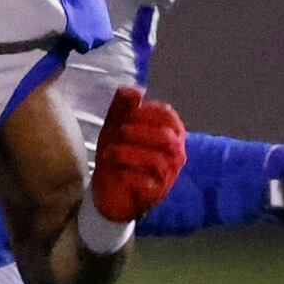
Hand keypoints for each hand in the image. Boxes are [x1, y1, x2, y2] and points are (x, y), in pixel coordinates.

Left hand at [91, 87, 186, 222]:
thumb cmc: (118, 156)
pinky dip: (127, 173)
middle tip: (118, 132)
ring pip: (157, 159)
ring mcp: (166, 176)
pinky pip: (146, 182)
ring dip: (129, 152)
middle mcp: (174, 155)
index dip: (146, 112)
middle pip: (167, 138)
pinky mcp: (154, 194)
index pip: (168, 116)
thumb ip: (123, 107)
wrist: (109, 193)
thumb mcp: (115, 127)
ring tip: (110, 151)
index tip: (126, 114)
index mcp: (169, 134)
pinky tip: (114, 170)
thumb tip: (133, 89)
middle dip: (139, 131)